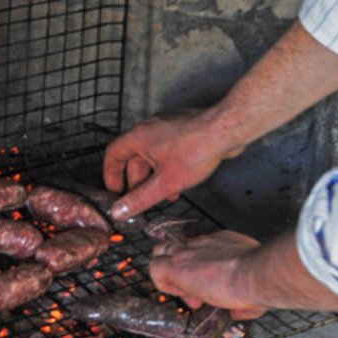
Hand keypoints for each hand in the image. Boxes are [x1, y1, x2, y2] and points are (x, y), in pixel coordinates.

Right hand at [102, 111, 243, 220]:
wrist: (226, 131)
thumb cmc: (196, 150)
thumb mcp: (164, 183)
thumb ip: (140, 199)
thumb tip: (120, 211)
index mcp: (138, 137)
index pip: (113, 154)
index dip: (111, 175)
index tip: (115, 191)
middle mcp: (150, 128)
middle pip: (134, 157)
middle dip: (137, 181)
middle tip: (141, 199)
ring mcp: (167, 126)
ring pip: (153, 155)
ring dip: (155, 177)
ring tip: (164, 196)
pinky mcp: (184, 129)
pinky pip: (168, 150)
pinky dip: (168, 167)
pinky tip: (180, 182)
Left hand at [149, 230, 266, 320]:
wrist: (254, 276)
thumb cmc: (259, 281)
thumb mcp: (254, 288)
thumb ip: (243, 300)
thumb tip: (238, 312)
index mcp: (222, 244)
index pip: (201, 250)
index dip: (202, 269)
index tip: (210, 288)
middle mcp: (201, 244)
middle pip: (179, 248)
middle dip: (182, 268)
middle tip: (196, 291)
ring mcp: (186, 253)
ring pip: (163, 252)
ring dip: (169, 272)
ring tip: (186, 291)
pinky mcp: (175, 266)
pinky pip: (155, 269)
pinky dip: (161, 282)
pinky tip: (178, 294)